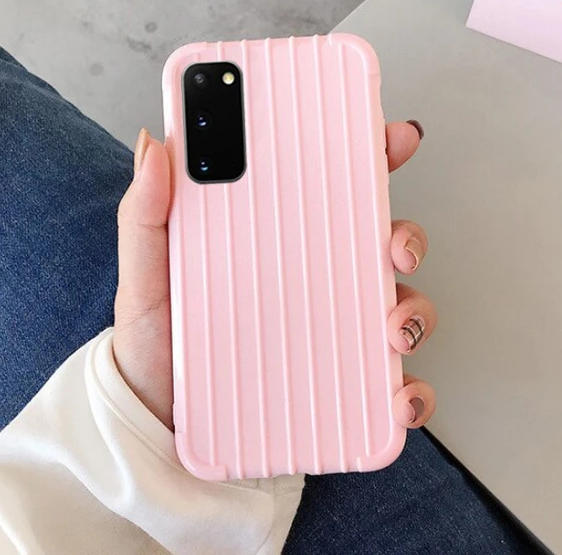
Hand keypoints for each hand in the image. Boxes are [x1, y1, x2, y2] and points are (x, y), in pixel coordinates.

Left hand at [113, 122, 436, 432]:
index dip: (368, 159)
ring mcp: (331, 331)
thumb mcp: (146, 276)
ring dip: (416, 311)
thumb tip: (156, 146)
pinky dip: (410, 391)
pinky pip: (389, 384)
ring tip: (394, 330)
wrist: (158, 421)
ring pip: (398, 306)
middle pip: (378, 245)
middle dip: (406, 237)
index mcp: (276, 244)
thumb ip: (145, 216)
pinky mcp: (339, 383)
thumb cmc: (156, 346)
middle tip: (396, 248)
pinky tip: (398, 398)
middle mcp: (313, 282)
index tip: (391, 139)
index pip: (330, 192)